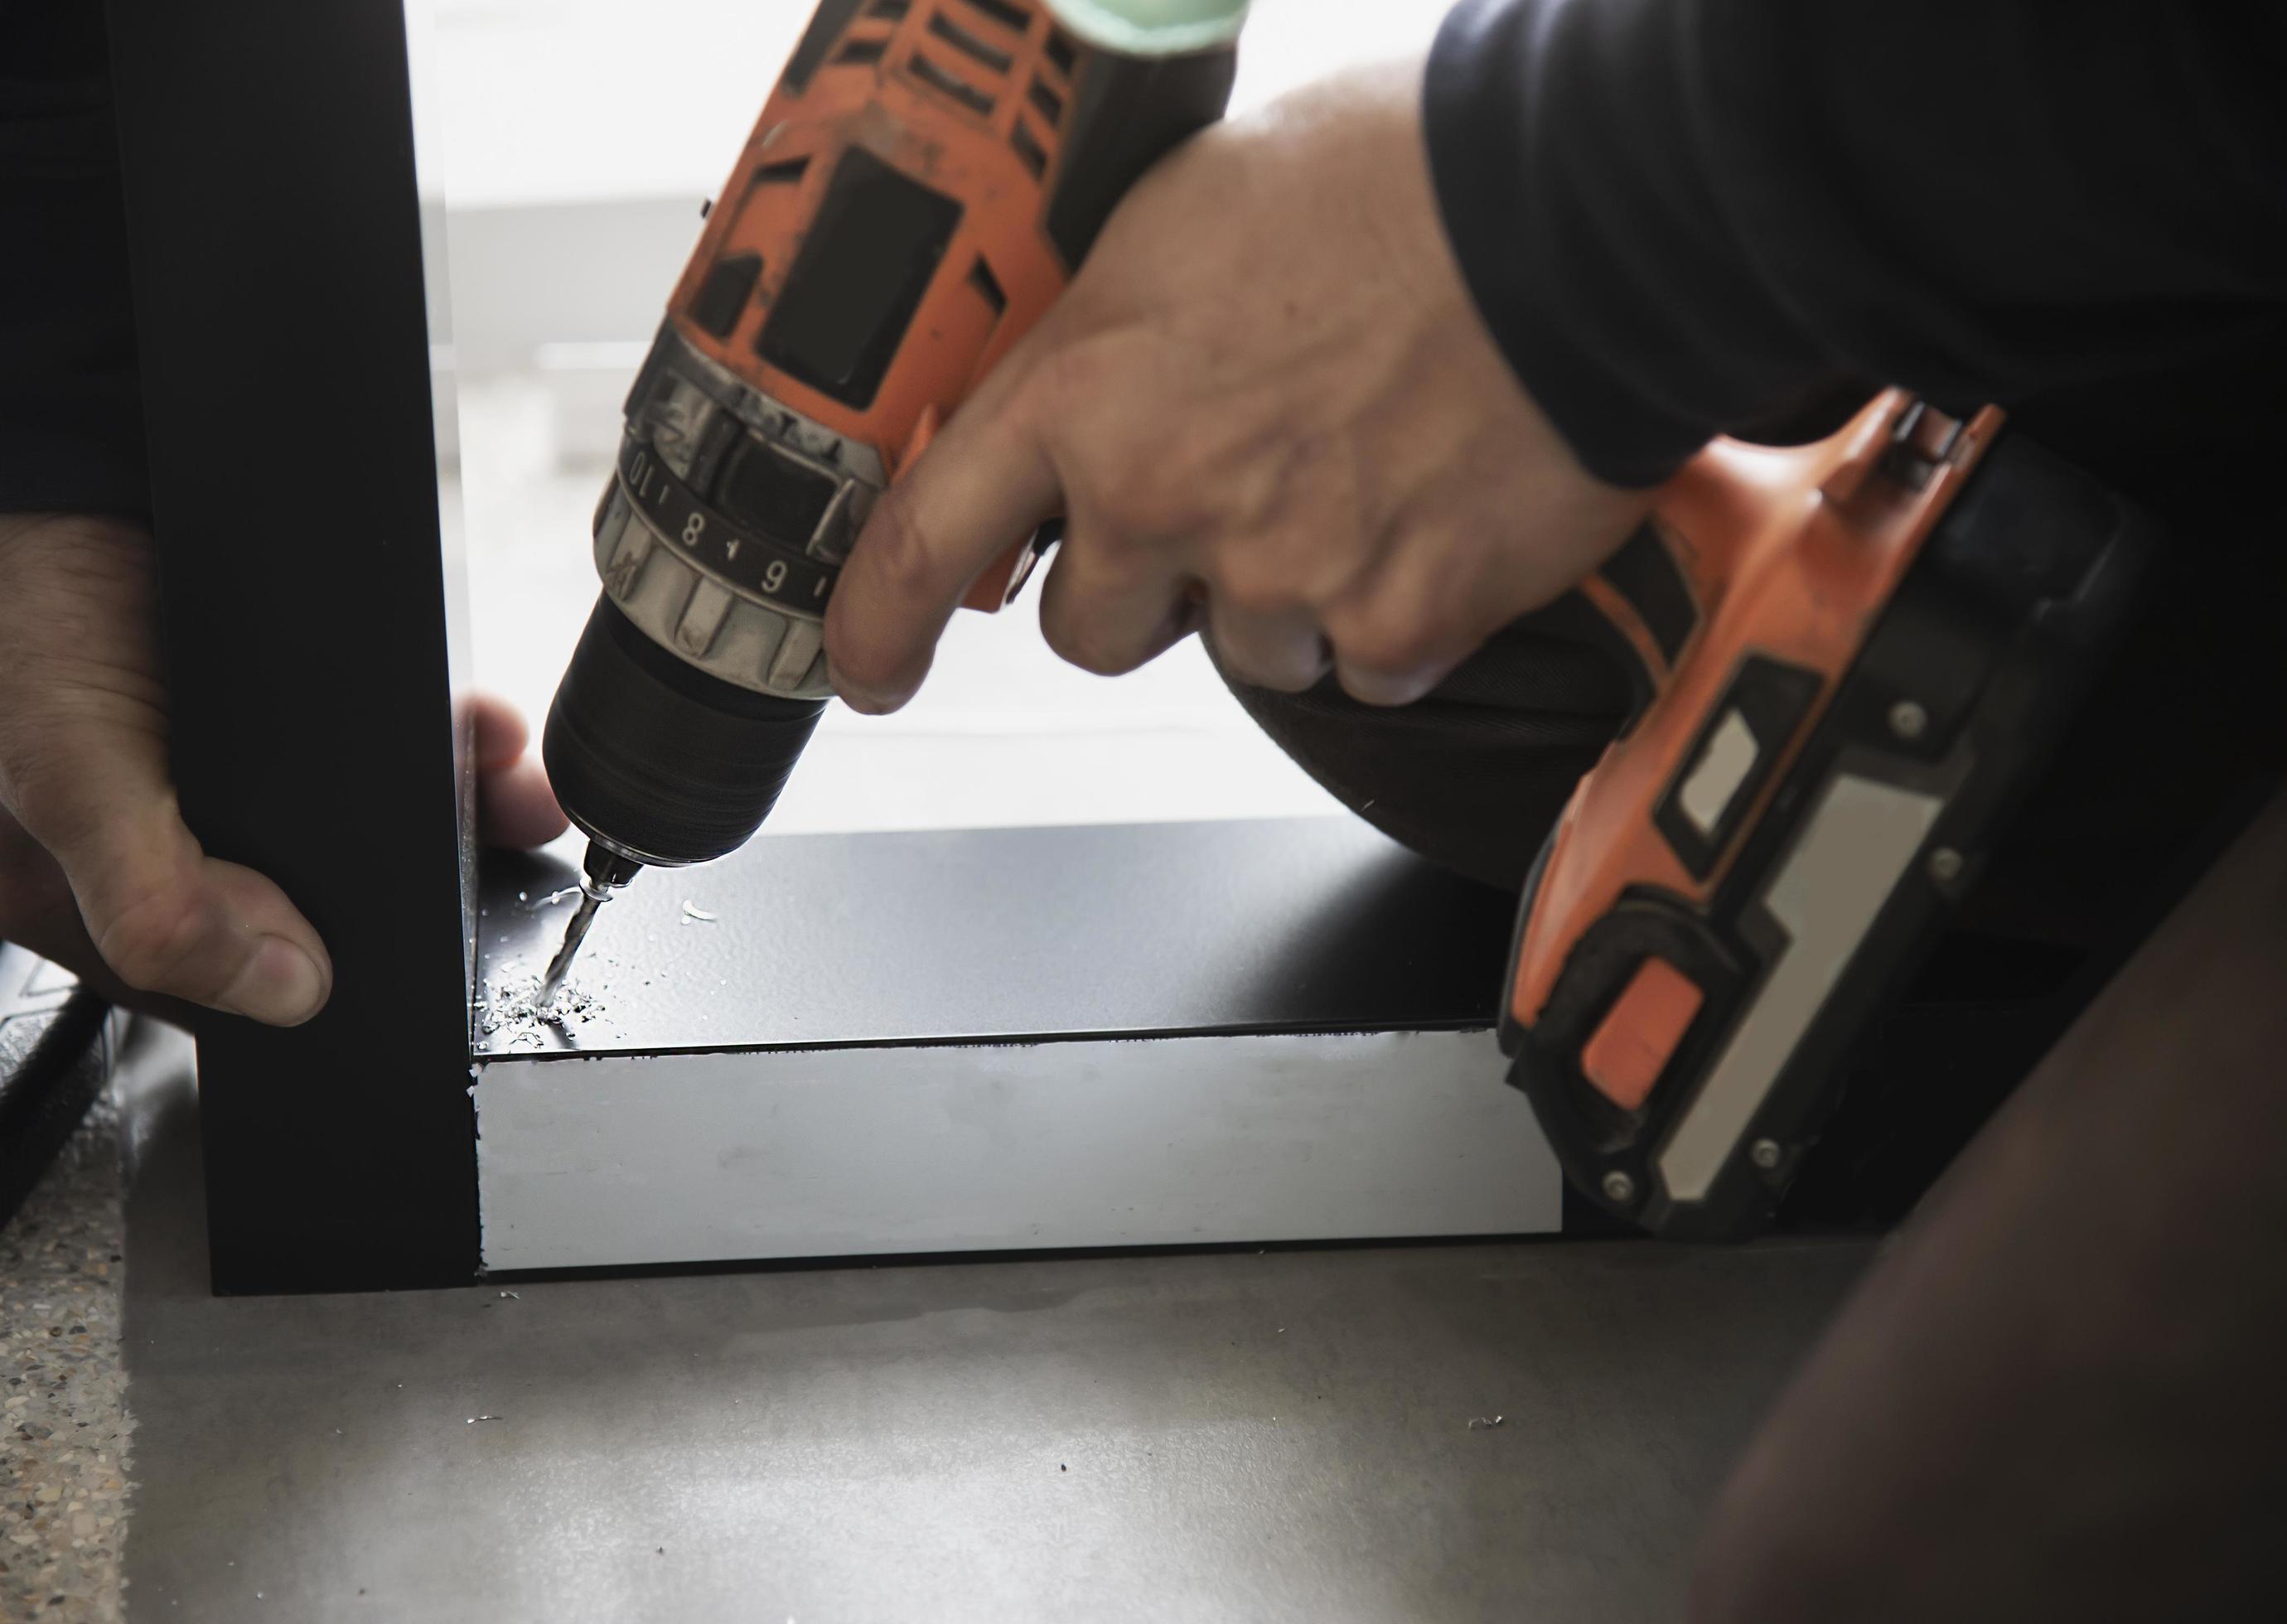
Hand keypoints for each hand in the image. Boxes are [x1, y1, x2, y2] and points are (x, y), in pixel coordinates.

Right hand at [0, 513, 565, 1024]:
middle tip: (496, 839)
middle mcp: (131, 822)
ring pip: (341, 809)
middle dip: (402, 871)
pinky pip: (360, 725)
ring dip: (437, 797)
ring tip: (504, 778)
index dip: (313, 974)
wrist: (17, 424)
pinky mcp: (250, 674)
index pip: (206, 978)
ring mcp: (194, 744)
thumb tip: (282, 989)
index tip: (423, 942)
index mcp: (60, 883)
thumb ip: (156, 899)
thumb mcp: (57, 772)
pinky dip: (428, 727)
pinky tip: (474, 726)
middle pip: (293, 892)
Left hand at [824, 63, 1652, 712]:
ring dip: (1280, 592)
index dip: (876, 623)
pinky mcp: (1399, 626)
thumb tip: (1079, 392)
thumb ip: (1105, 335)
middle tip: (1219, 500)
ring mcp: (1281, 575)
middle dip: (1141, 586)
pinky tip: (1429, 507)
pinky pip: (1367, 666)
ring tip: (1358, 470)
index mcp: (1087, 388)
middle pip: (1092, 632)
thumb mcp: (1179, 218)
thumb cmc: (1394, 177)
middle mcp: (1164, 499)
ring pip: (1242, 651)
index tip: (867, 666)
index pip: (927, 538)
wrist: (1577, 215)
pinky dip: (1394, 611)